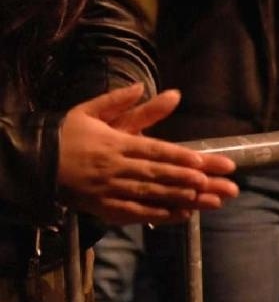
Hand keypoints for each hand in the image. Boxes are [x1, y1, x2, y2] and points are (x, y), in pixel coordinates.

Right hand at [56, 85, 237, 225]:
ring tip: (212, 201)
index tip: (204, 163)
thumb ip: (119, 101)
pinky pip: (134, 214)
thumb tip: (143, 85)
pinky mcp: (102, 207)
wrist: (32, 161)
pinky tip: (182, 215)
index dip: (180, 158)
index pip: (154, 151)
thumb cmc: (66, 134)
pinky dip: (159, 215)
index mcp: (115, 143)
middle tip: (224, 185)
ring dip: (183, 199)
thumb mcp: (90, 112)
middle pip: (160, 175)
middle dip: (193, 181)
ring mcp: (109, 190)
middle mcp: (116, 168)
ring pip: (151, 196)